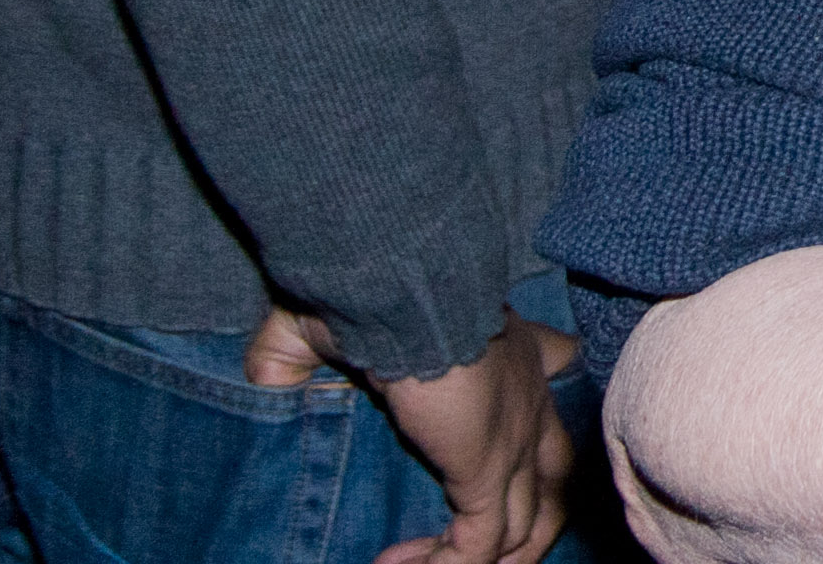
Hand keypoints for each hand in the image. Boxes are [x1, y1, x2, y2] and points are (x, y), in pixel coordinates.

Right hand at [243, 306, 581, 563]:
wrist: (398, 286)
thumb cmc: (369, 294)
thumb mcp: (333, 328)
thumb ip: (304, 361)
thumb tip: (269, 379)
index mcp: (510, 356)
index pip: (547, 412)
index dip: (524, 455)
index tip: (467, 487)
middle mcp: (529, 398)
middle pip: (554, 482)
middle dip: (514, 531)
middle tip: (448, 550)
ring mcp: (515, 437)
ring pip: (527, 526)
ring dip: (470, 559)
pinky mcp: (488, 468)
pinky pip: (481, 545)